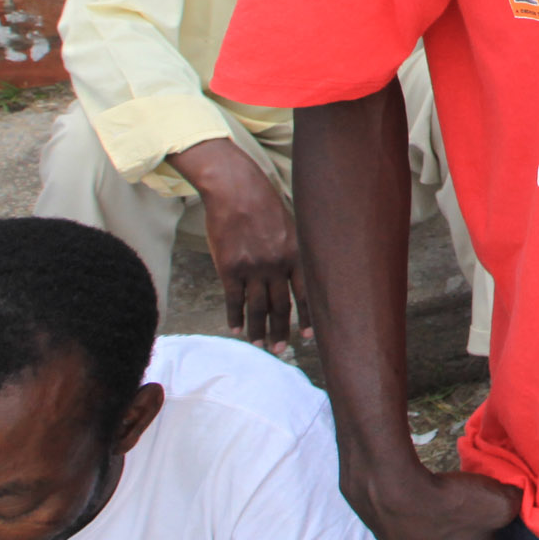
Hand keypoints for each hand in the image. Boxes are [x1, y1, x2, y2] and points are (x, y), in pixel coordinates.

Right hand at [170, 137, 302, 346]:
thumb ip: (293, 251)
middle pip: (282, 306)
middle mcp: (276, 265)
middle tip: (280, 349)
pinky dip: (235, 317)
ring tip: (259, 345)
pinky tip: (236, 330)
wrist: (235, 190)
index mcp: (296, 254)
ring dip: (259, 329)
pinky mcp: (229, 268)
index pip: (306, 293)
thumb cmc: (264, 204)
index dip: (308, 317)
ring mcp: (252, 268)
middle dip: (282, 330)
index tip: (309, 337)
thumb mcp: (290, 225)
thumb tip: (297, 275)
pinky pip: (233, 300)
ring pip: (258, 307)